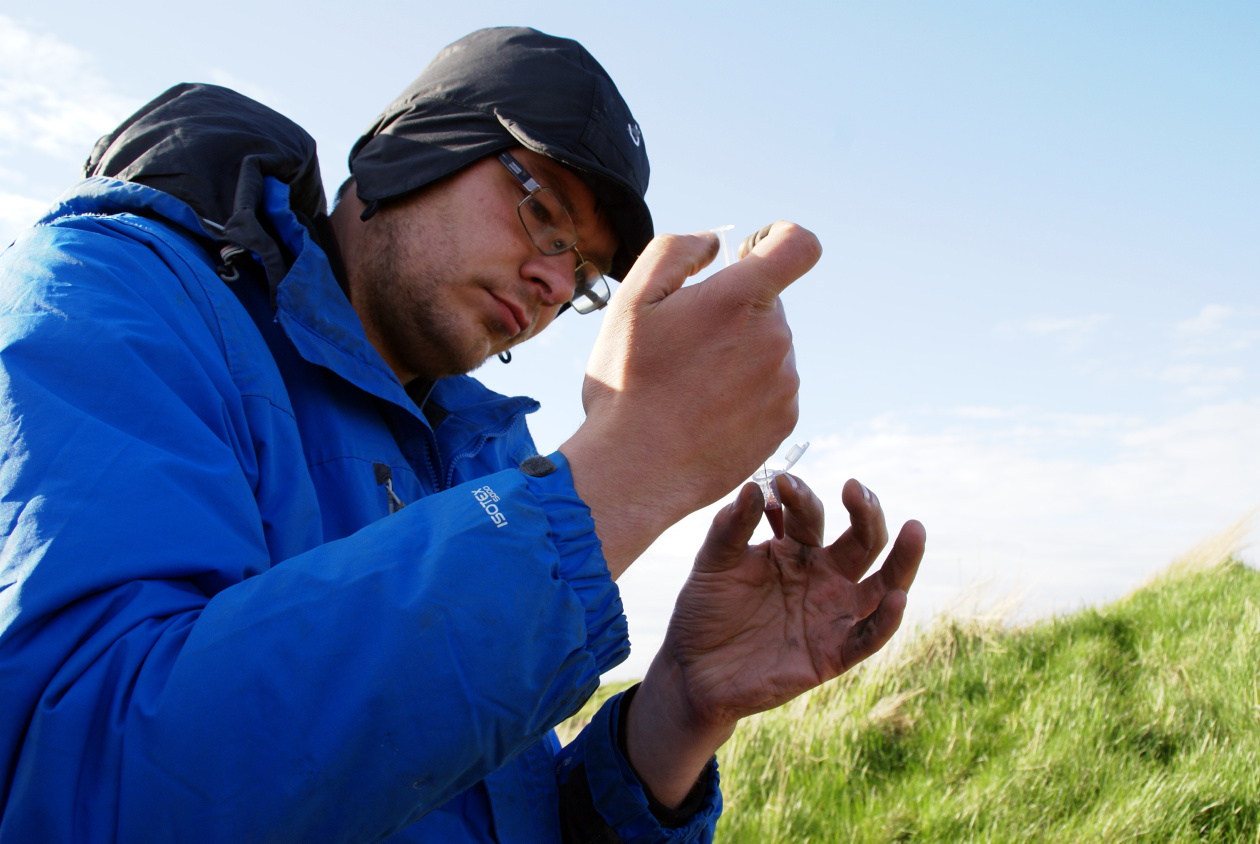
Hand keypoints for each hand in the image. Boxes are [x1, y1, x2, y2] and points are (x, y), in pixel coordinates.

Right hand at [561, 222, 821, 576]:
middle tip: (684, 347)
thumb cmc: (627, 385)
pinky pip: (772, 388)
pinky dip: (746, 392)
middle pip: (768, 305)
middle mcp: (774, 338)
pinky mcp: (785, 421)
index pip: (799, 245)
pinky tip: (706, 413)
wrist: (635, 470)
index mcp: (739, 299)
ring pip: (769, 349)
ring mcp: (784, 383)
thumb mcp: (630, 302)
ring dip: (739, 355)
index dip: (778, 239)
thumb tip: (715, 244)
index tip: (751, 253)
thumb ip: (674, 251)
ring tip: (691, 387)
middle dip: (733, 313)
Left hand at [626, 475, 925, 805]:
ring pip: (883, 584)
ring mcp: (831, 614)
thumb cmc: (705, 610)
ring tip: (915, 529)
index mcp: (794, 549)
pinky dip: (886, 619)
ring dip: (904, 559)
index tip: (781, 481)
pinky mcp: (832, 654)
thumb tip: (753, 487)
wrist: (692, 670)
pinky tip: (895, 597)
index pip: (811, 515)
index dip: (800, 496)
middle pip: (862, 540)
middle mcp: (822, 577)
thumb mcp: (713, 563)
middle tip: (855, 488)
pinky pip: (869, 636)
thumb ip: (730, 528)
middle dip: (865, 511)